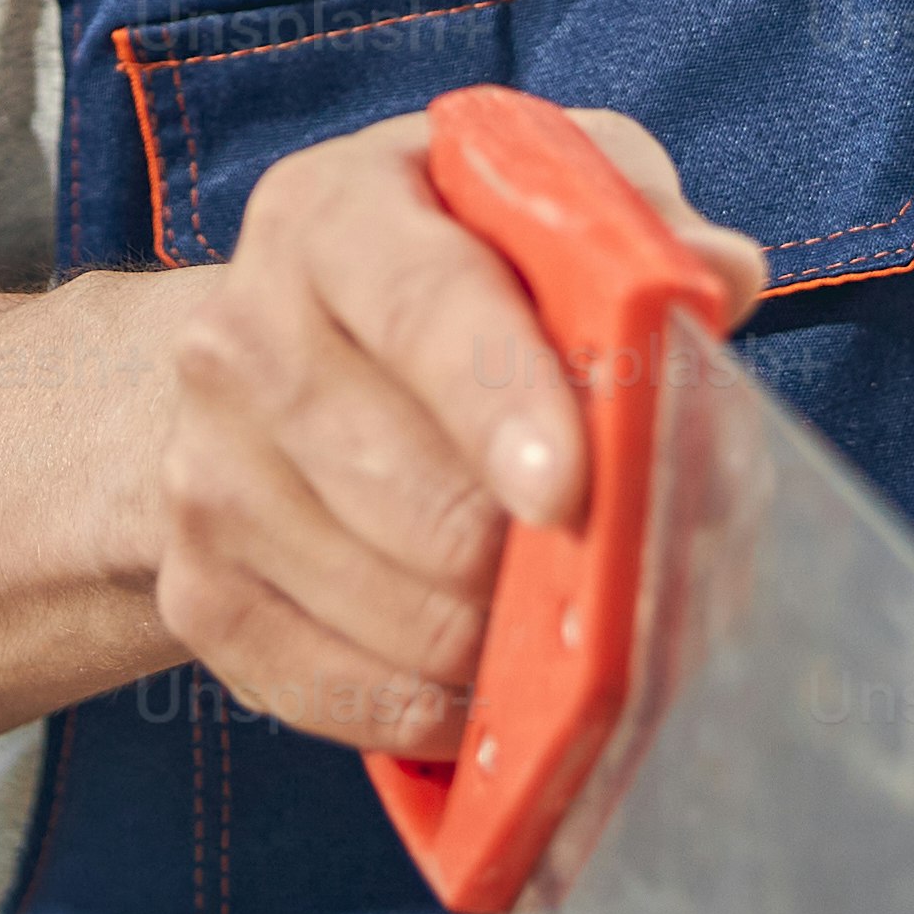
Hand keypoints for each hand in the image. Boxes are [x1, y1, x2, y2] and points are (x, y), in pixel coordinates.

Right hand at [136, 96, 765, 758]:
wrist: (269, 359)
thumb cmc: (449, 275)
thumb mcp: (535, 206)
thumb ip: (634, 225)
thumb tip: (718, 281)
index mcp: (333, 216)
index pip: (421, 308)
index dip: (502, 402)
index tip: (571, 488)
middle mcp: (240, 337)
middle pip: (410, 493)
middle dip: (537, 553)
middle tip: (618, 564)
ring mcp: (202, 472)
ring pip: (391, 610)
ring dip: (502, 638)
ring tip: (558, 612)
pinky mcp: (195, 590)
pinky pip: (338, 694)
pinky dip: (434, 707)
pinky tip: (484, 676)